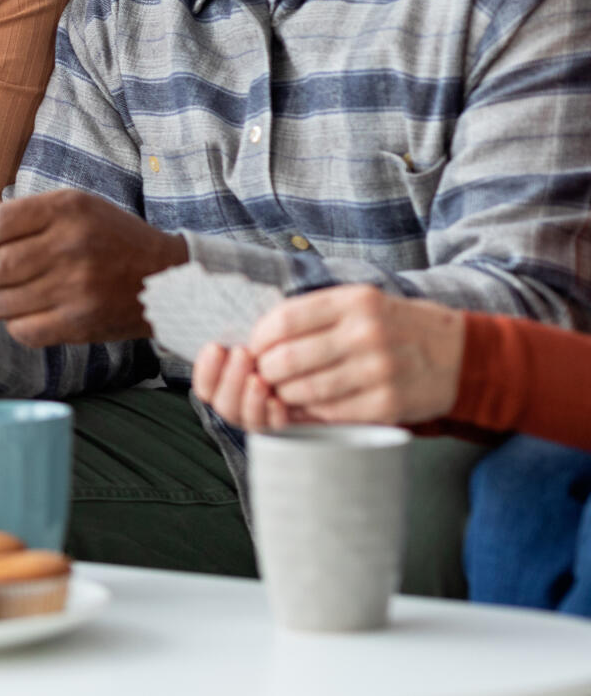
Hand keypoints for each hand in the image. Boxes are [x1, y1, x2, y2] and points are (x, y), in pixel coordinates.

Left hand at [0, 190, 185, 346]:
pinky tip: (26, 312)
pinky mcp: (79, 324)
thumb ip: (23, 215)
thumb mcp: (73, 206)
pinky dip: (14, 324)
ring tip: (5, 293)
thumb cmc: (108, 237)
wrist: (165, 277)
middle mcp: (70, 247)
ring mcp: (75, 289)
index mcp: (65, 210)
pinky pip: (21, 331)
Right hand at [191, 342, 292, 431]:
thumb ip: (238, 342)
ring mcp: (257, 418)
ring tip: (259, 379)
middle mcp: (236, 405)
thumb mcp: (254, 343)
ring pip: (246, 417)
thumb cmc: (272, 349)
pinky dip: (273, 414)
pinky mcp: (281, 424)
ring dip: (250, 398)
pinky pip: (274, 426)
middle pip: (223, 404)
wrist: (306, 368)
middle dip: (230, 379)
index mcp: (221, 387)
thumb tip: (228, 332)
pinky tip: (276, 400)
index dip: (206, 369)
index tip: (215, 347)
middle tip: (242, 354)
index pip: (205, 387)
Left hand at [245, 286, 463, 424]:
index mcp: (355, 302)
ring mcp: (380, 371)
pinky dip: (311, 411)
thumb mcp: (359, 302)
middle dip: (265, 371)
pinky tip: (310, 405)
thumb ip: (313, 314)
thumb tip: (258, 338)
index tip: (254, 347)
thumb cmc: (395, 327)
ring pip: (305, 390)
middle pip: (287, 359)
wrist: (459, 355)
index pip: (283, 321)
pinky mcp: (389, 405)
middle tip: (264, 375)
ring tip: (283, 391)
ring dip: (284, 394)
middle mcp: (367, 333)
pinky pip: (331, 413)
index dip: (259, 338)